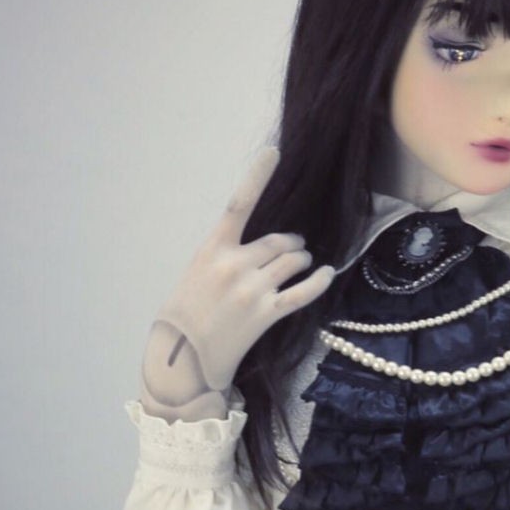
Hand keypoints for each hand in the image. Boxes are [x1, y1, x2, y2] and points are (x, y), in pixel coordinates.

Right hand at [144, 147, 334, 406]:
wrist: (183, 358)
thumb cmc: (189, 312)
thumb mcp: (198, 271)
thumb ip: (229, 252)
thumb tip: (272, 245)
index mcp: (212, 249)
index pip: (237, 204)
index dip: (257, 176)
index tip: (273, 151)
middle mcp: (233, 265)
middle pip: (279, 241)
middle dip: (291, 245)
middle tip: (292, 252)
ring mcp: (251, 290)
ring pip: (294, 262)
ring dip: (303, 262)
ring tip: (300, 268)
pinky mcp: (266, 314)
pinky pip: (303, 291)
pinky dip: (319, 281)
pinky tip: (326, 273)